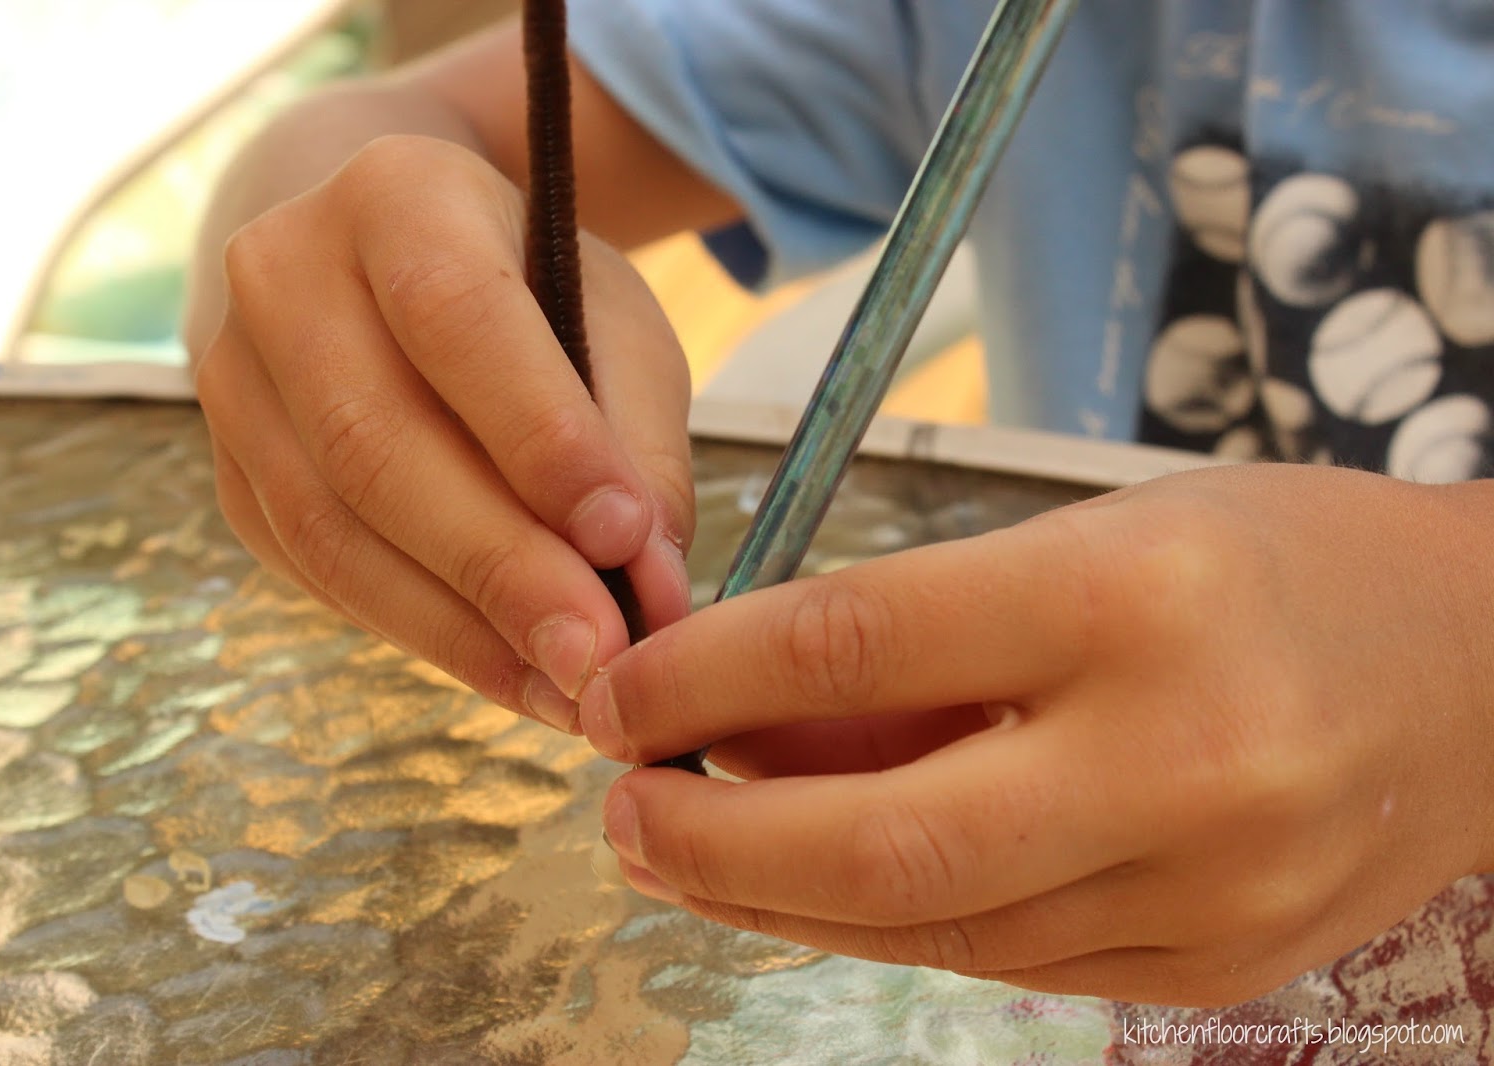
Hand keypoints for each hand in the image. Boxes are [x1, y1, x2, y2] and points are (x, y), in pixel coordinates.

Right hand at [193, 136, 694, 731]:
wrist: (381, 272)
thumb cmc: (522, 293)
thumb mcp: (606, 320)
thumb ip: (636, 439)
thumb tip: (650, 589)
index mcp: (392, 195)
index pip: (456, 317)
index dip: (540, 435)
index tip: (625, 537)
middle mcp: (282, 278)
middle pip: (376, 442)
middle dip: (499, 564)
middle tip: (600, 654)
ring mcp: (233, 384)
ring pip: (332, 529)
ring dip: (459, 626)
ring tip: (567, 686)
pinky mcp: (231, 480)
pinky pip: (320, 575)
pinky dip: (424, 636)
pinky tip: (510, 672)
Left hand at [580, 464, 1493, 1004]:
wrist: (1477, 666)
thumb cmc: (1268, 563)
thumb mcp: (1085, 539)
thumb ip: (917, 647)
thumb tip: (741, 717)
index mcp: (1130, 596)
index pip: (856, 642)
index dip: (703, 677)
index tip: (619, 692)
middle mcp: (1177, 754)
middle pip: (881, 841)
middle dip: (714, 840)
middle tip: (620, 815)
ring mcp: (1208, 886)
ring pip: (933, 928)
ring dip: (780, 900)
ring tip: (690, 858)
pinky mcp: (1219, 966)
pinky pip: (1008, 966)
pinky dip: (892, 930)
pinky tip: (820, 893)